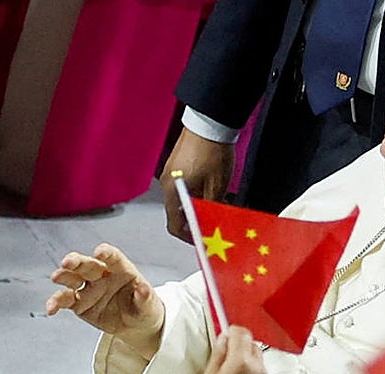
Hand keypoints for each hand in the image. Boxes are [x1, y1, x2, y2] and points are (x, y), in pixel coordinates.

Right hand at [45, 243, 164, 357]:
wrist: (135, 326)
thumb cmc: (144, 309)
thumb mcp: (149, 306)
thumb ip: (145, 297)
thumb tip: (144, 289)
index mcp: (121, 270)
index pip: (113, 257)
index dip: (106, 253)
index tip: (100, 252)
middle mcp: (101, 275)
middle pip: (87, 264)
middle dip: (77, 261)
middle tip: (68, 261)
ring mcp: (88, 288)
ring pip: (72, 278)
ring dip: (64, 276)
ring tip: (56, 277)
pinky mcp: (79, 303)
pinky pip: (65, 301)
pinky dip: (56, 303)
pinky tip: (51, 308)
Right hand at [161, 128, 234, 242]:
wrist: (211, 121)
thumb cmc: (213, 151)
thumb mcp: (217, 187)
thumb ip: (211, 209)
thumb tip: (210, 225)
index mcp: (172, 192)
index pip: (175, 226)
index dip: (188, 237)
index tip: (200, 241)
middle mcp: (167, 183)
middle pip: (176, 213)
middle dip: (193, 222)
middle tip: (210, 225)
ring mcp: (171, 172)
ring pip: (180, 199)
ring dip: (195, 207)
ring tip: (213, 207)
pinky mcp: (177, 163)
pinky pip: (182, 186)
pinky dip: (193, 194)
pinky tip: (209, 191)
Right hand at [196, 326, 280, 373]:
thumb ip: (217, 357)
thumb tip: (223, 341)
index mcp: (241, 362)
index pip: (241, 332)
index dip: (232, 333)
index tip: (228, 337)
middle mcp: (260, 371)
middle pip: (253, 348)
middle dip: (241, 353)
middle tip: (227, 369)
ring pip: (261, 369)